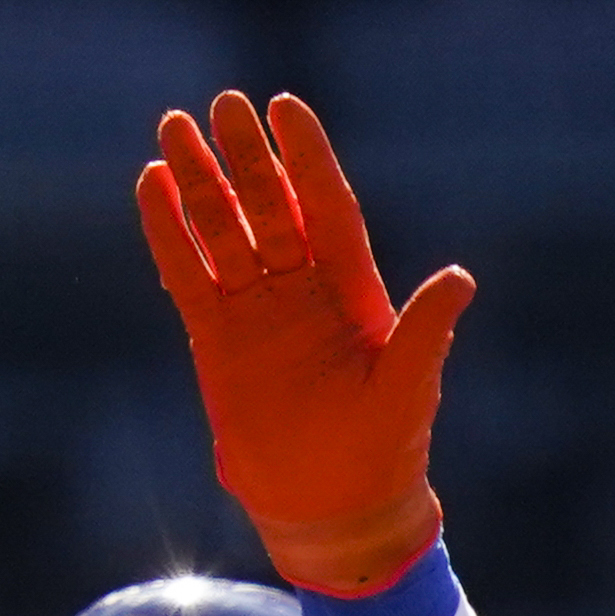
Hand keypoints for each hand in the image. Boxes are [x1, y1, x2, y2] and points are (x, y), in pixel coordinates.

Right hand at [136, 91, 474, 595]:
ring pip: (223, 230)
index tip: (285, 106)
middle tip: (222, 104)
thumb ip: (426, 330)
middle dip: (247, 156)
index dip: (307, 157)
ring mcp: (257, 311)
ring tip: (173, 128)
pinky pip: (188, 273)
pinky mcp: (216, 340)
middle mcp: (303, 290)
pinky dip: (169, 232)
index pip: (325, 206)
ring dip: (200, 181)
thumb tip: (462, 277)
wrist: (333, 511)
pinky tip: (152, 186)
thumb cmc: (382, 452)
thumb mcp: (407, 387)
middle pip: (270, 206)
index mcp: (353, 291)